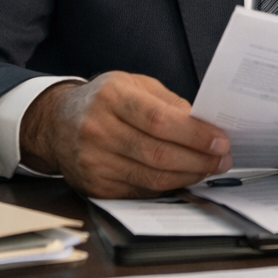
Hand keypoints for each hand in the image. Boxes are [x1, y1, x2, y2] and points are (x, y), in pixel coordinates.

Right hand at [19, 72, 231, 197]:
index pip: (159, 121)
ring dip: (188, 177)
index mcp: (111, 97)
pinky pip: (140, 192)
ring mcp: (94, 161)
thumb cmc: (102, 100)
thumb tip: (204, 125)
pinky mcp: (95, 186)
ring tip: (208, 169)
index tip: (220, 141)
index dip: (194, 135)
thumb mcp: (134, 85)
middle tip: (223, 159)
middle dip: (199, 160)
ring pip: (152, 178)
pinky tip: (183, 179)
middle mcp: (98, 130)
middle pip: (158, 154)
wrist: (55, 123)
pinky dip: (167, 188)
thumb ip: (168, 103)